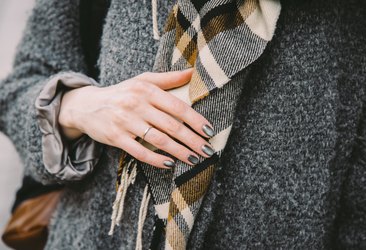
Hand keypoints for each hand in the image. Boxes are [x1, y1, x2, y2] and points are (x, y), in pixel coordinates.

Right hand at [58, 69, 214, 168]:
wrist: (87, 106)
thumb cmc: (122, 93)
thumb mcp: (143, 80)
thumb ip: (169, 78)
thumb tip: (194, 72)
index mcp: (146, 90)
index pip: (177, 106)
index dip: (196, 120)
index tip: (209, 131)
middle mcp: (136, 105)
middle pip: (171, 126)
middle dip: (193, 140)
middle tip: (208, 150)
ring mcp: (125, 122)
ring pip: (158, 140)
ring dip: (179, 152)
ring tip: (194, 159)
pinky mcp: (116, 137)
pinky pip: (140, 152)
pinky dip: (157, 159)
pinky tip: (170, 164)